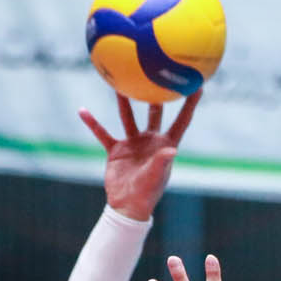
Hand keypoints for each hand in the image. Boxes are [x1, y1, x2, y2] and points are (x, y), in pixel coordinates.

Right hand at [79, 92, 198, 222]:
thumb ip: (161, 162)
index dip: (190, 104)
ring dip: (124, 102)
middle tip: (157, 73)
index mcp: (165, 145)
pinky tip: (82, 111)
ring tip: (118, 83)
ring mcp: (133, 144)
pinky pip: (103, 133)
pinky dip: (93, 124)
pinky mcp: (116, 150)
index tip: (198, 85)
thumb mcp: (155, 177)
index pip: (182, 120)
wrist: (126, 207)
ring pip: (128, 117)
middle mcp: (150, 141)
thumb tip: (172, 149)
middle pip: (155, 112)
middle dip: (156, 94)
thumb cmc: (146, 195)